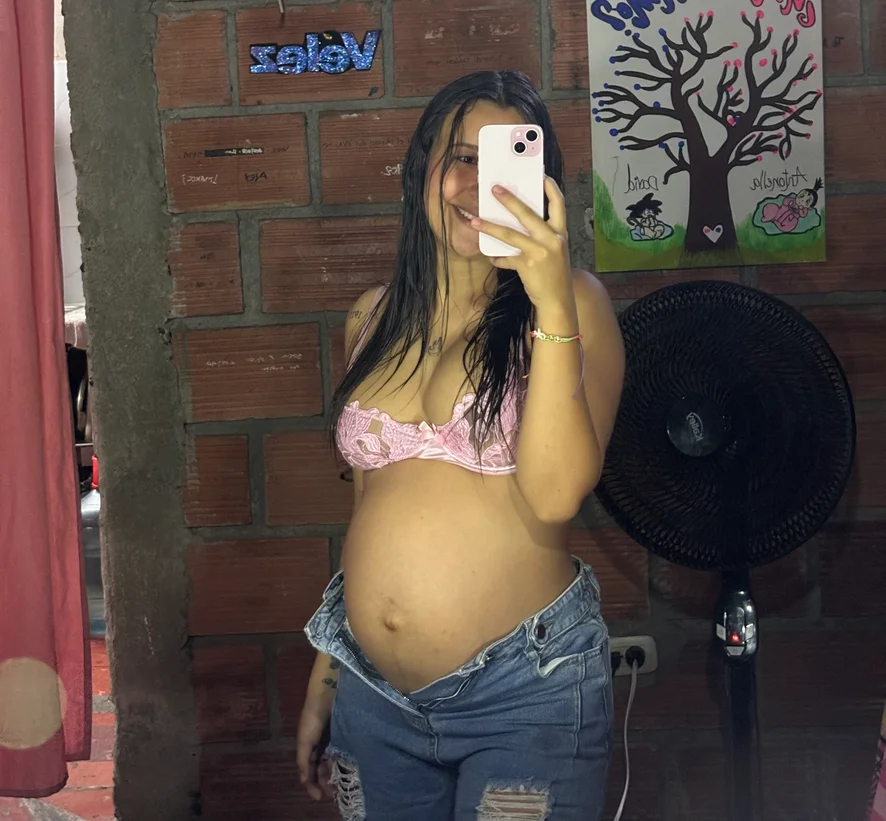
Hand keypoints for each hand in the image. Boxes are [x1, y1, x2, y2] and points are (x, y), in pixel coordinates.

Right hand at [296, 698, 333, 800]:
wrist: (326, 697)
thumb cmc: (312, 719)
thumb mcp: (304, 741)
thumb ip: (303, 760)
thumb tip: (304, 780)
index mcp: (307, 750)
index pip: (308, 773)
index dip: (312, 786)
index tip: (319, 797)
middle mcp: (318, 749)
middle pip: (320, 771)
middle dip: (325, 784)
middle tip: (333, 794)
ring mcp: (330, 743)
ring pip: (331, 765)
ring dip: (333, 776)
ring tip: (340, 786)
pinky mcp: (341, 737)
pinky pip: (340, 755)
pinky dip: (341, 765)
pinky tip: (346, 772)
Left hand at [471, 176, 572, 308]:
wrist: (558, 301)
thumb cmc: (554, 275)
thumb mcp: (555, 251)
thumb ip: (542, 236)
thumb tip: (518, 222)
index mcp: (561, 232)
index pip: (558, 203)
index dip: (550, 188)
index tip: (540, 175)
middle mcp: (552, 239)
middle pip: (528, 213)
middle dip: (509, 200)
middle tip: (494, 189)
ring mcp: (540, 252)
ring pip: (510, 234)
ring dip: (490, 227)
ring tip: (475, 221)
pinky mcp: (528, 266)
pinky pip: (507, 258)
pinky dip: (498, 257)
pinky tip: (491, 256)